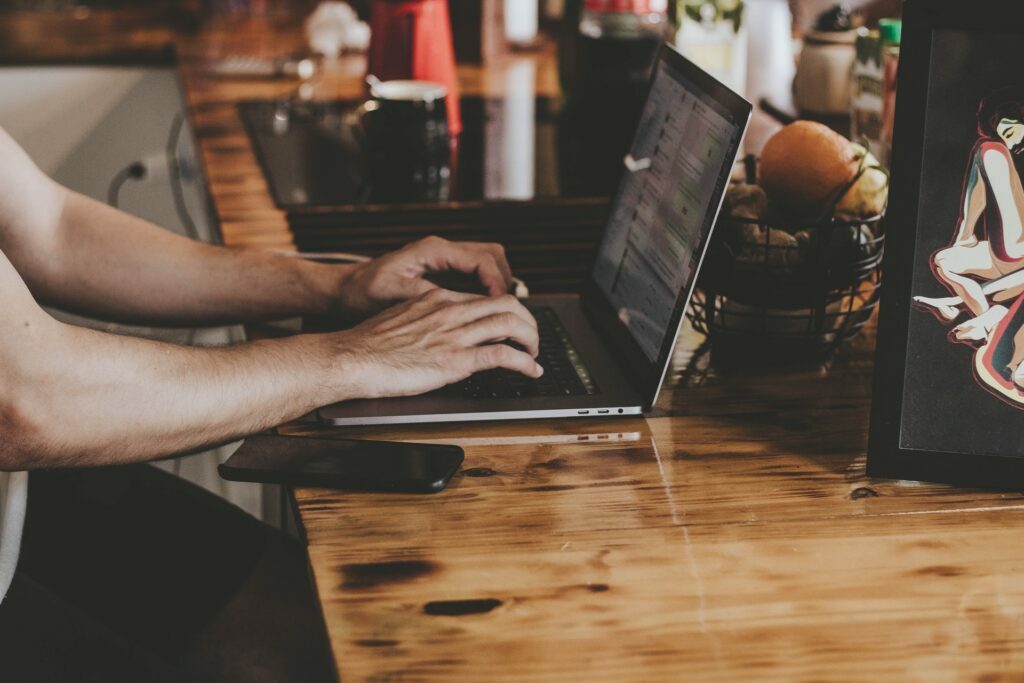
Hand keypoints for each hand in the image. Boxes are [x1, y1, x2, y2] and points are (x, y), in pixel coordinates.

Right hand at [328, 289, 541, 399]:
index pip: (484, 298)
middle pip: (507, 304)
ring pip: (511, 324)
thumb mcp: (401, 319)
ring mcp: (454, 334)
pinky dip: (525, 363)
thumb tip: (441, 332)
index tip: (513, 324)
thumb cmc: (368, 345)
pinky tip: (531, 371)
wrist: (351, 358)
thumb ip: (427, 320)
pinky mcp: (456, 360)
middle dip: (528, 320)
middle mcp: (450, 311)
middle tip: (532, 338)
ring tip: (535, 354)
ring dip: (531, 340)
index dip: (506, 311)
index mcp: (437, 299)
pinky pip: (503, 356)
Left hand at [335, 236, 513, 317]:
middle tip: (507, 311)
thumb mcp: (392, 294)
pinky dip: (484, 293)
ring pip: (487, 265)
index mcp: (433, 250)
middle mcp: (442, 251)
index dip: (497, 284)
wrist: (345, 291)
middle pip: (493, 256)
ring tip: (499, 314)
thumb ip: (425, 296)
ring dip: (497, 287)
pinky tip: (482, 315)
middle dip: (505, 282)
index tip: (502, 307)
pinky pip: (474, 278)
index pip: (482, 260)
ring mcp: (444, 261)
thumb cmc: (363, 291)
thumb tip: (456, 303)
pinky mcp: (442, 274)